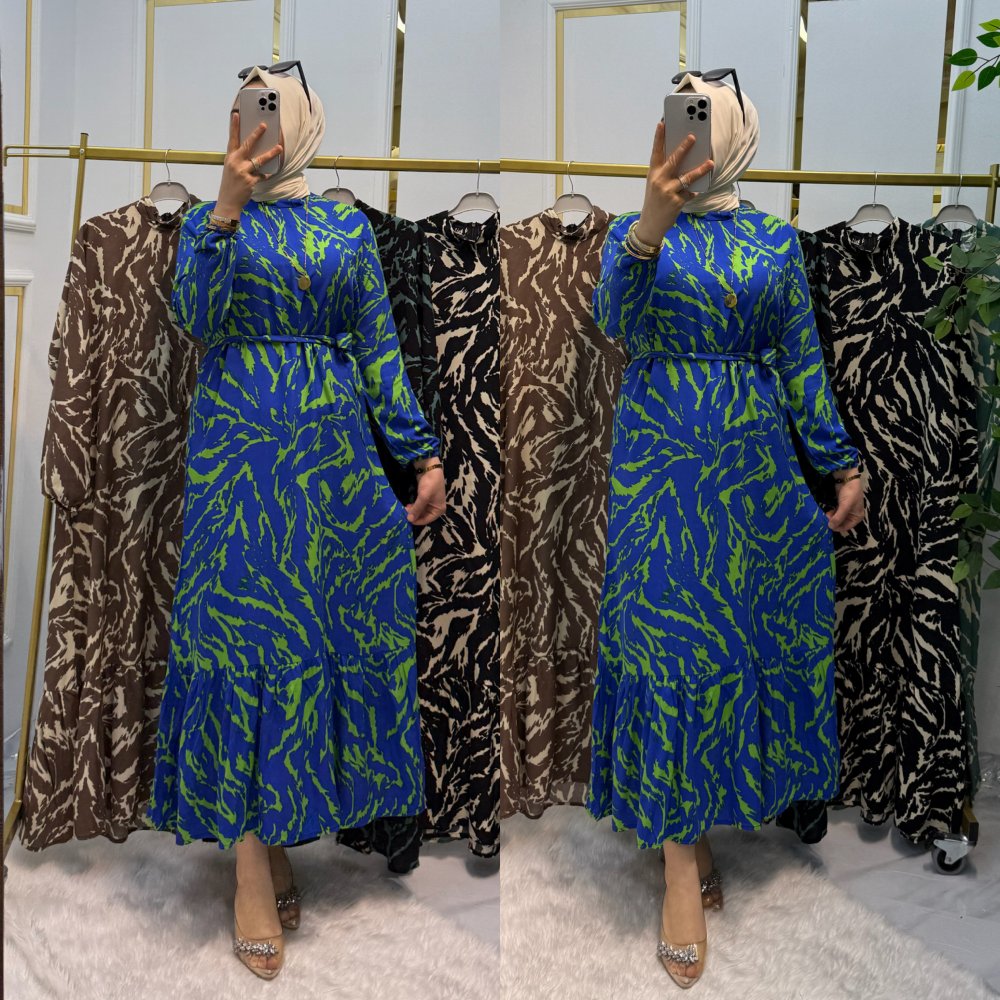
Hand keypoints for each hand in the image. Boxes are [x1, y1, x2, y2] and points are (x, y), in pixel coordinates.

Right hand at [215, 110, 282, 217]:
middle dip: (256, 134)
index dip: (234, 126)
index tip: (236, 114)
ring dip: (271, 154)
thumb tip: (254, 150)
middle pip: (248, 145)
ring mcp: (243, 172)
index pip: (232, 139)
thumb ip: (240, 159)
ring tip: (279, 148)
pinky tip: (270, 173)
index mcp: (230, 158)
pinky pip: (263, 175)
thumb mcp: (231, 169)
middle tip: (264, 126)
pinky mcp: (250, 181)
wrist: (228, 202)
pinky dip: (267, 174)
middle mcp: (235, 163)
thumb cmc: (231, 184)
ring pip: (259, 160)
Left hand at [405, 463, 445, 525]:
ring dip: (413, 510)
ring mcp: (430, 503)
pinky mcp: (425, 498)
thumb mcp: (423, 497)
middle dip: (414, 515)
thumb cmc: (430, 483)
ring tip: (406, 507)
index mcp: (439, 510)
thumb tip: (409, 520)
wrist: (430, 468)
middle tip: (405, 511)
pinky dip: (413, 506)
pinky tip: (408, 504)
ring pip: (420, 511)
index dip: (416, 520)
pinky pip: (418, 506)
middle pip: (423, 516)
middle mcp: (435, 508)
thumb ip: (417, 509)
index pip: (427, 520)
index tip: (406, 518)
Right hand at [633, 123, 714, 246]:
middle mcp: (659, 181)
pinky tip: (698, 189)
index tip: (662, 124)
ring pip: (687, 177)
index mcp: (653, 174)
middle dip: (684, 148)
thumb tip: (684, 159)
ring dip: (700, 170)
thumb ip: (666, 172)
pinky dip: (695, 191)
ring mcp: (668, 192)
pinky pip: (691, 192)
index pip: (656, 153)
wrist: (651, 224)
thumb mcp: (655, 185)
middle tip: (693, 137)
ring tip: (710, 163)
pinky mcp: (676, 202)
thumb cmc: (655, 202)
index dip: (658, 138)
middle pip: (673, 161)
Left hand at [827, 469, 864, 533]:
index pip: (845, 527)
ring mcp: (844, 509)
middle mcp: (851, 515)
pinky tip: (826, 509)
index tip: (828, 524)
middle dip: (832, 520)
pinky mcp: (838, 504)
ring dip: (830, 516)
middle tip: (827, 516)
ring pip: (835, 517)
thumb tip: (830, 527)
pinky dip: (829, 511)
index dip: (837, 527)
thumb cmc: (851, 491)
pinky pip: (832, 511)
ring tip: (826, 512)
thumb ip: (838, 517)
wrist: (848, 477)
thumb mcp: (846, 505)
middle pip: (839, 522)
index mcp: (856, 517)